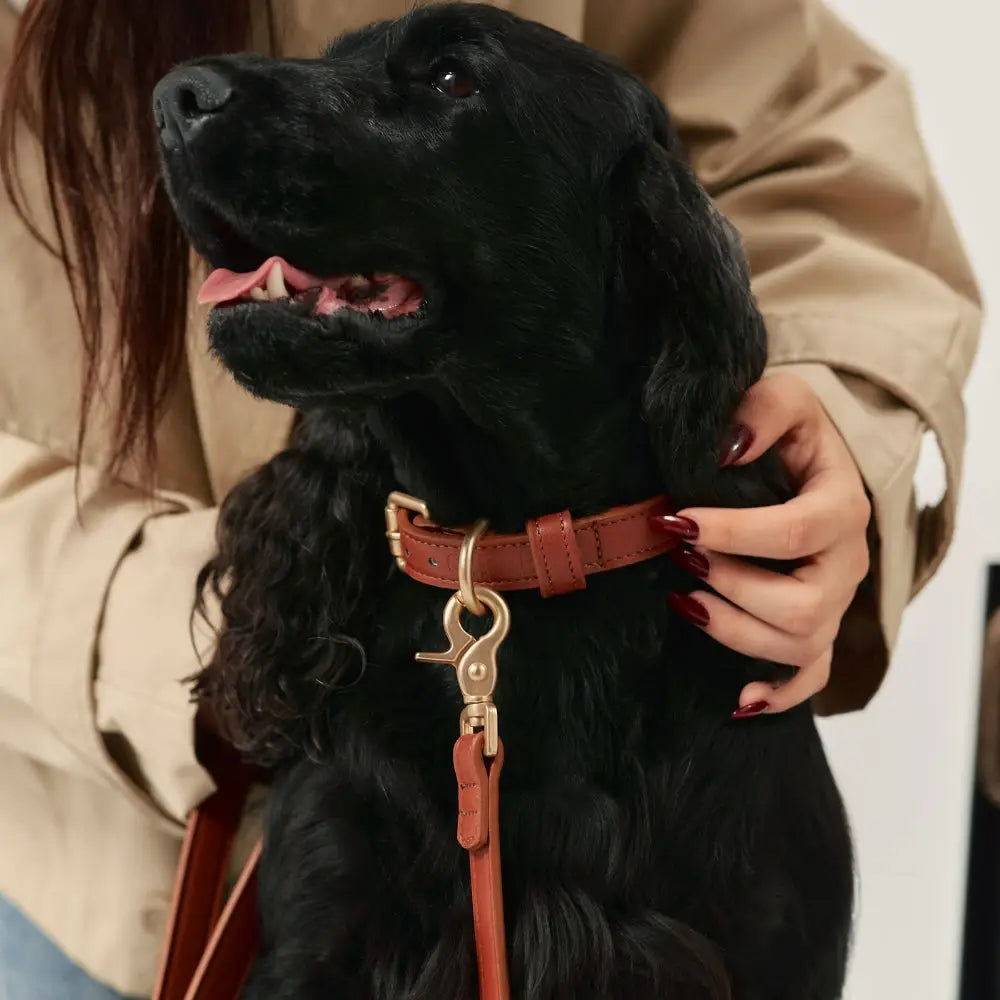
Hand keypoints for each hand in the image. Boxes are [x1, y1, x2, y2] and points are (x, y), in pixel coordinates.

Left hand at [652, 372, 870, 717]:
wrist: (809, 460)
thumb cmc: (792, 434)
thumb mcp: (785, 398)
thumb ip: (761, 411)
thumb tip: (725, 449)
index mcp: (842, 506)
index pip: (796, 532)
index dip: (733, 533)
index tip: (677, 521)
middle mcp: (846, 563)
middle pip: (804, 604)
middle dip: (733, 587)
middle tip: (680, 561)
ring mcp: (834, 602)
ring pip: (800, 644)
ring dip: (735, 631)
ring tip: (684, 600)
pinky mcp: (818, 627)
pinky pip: (813, 677)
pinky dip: (779, 694)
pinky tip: (738, 697)